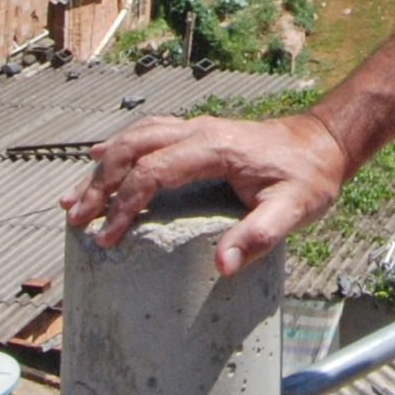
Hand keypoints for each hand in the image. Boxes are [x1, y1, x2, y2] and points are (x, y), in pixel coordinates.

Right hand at [61, 111, 354, 277]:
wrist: (322, 143)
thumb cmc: (307, 178)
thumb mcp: (293, 210)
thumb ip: (258, 236)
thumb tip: (221, 266)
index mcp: (214, 148)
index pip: (154, 173)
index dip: (125, 205)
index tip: (107, 238)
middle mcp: (198, 131)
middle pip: (133, 149)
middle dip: (99, 185)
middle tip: (74, 219)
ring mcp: (196, 128)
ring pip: (134, 138)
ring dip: (101, 166)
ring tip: (72, 198)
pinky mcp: (197, 133)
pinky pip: (148, 134)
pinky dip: (118, 148)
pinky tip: (98, 159)